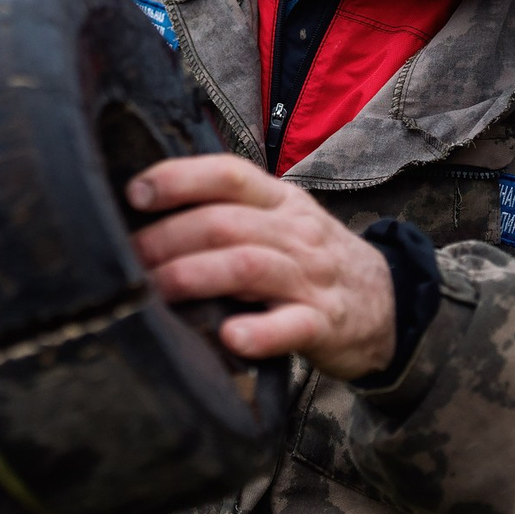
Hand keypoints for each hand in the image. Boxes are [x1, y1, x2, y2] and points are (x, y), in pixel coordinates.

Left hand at [127, 154, 395, 377]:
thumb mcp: (282, 222)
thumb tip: (144, 214)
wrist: (388, 302)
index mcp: (280, 202)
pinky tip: (229, 338)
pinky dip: (260, 332)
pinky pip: (292, 326)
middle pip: (226, 224)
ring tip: (155, 289)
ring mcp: (311, 278)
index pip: (229, 175)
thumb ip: (230, 213)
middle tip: (126, 259)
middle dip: (168, 238)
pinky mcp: (324, 323)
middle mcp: (295, 233)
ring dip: (195, 275)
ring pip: (250, 266)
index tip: (134, 194)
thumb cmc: (313, 261)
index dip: (180, 179)